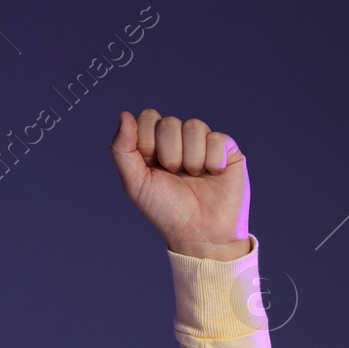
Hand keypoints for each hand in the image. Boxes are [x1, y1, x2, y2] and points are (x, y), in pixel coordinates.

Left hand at [110, 109, 249, 260]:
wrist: (200, 232)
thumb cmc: (166, 210)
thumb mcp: (135, 183)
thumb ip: (123, 150)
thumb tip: (123, 115)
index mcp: (154, 146)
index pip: (148, 118)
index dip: (147, 142)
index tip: (152, 166)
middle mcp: (178, 141)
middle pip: (168, 122)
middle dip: (168, 153)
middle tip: (174, 174)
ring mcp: (202, 143)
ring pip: (193, 126)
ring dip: (190, 159)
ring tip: (194, 176)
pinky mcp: (226, 148)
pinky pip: (216, 138)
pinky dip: (211, 161)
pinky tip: (213, 174)